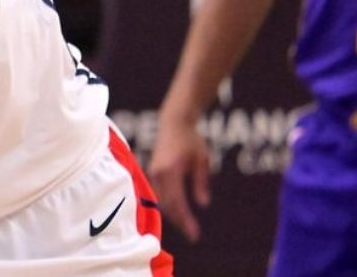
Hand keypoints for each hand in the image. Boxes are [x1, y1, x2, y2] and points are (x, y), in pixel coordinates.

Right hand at [148, 115, 211, 241]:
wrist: (174, 122)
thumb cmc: (191, 139)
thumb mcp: (201, 161)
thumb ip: (201, 183)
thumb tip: (203, 204)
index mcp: (171, 171)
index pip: (177, 202)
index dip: (185, 220)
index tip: (194, 234)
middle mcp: (158, 173)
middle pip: (167, 205)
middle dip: (179, 221)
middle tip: (192, 234)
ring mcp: (153, 172)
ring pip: (161, 200)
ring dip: (173, 214)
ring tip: (186, 225)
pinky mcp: (153, 172)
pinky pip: (159, 193)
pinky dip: (168, 204)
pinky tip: (177, 211)